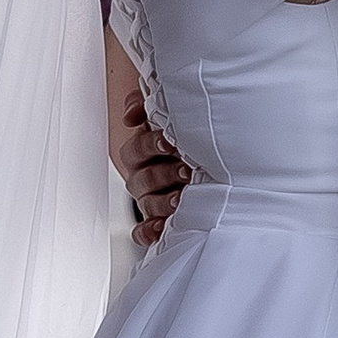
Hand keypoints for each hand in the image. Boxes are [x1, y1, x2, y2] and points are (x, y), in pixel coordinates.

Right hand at [113, 95, 189, 245]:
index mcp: (142, 152)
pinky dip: (148, 231)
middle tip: (186, 171)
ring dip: (161, 202)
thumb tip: (130, 115)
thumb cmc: (184, 140)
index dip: (151, 145)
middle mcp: (142, 177)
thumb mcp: (164, 117)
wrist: (208, 168)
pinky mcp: (154, 221)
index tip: (170, 142)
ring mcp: (148, 200)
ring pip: (145, 204)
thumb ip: (145, 105)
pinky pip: (141, 232)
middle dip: (163, 174)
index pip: (136, 149)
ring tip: (181, 198)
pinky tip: (159, 228)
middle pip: (142, 178)